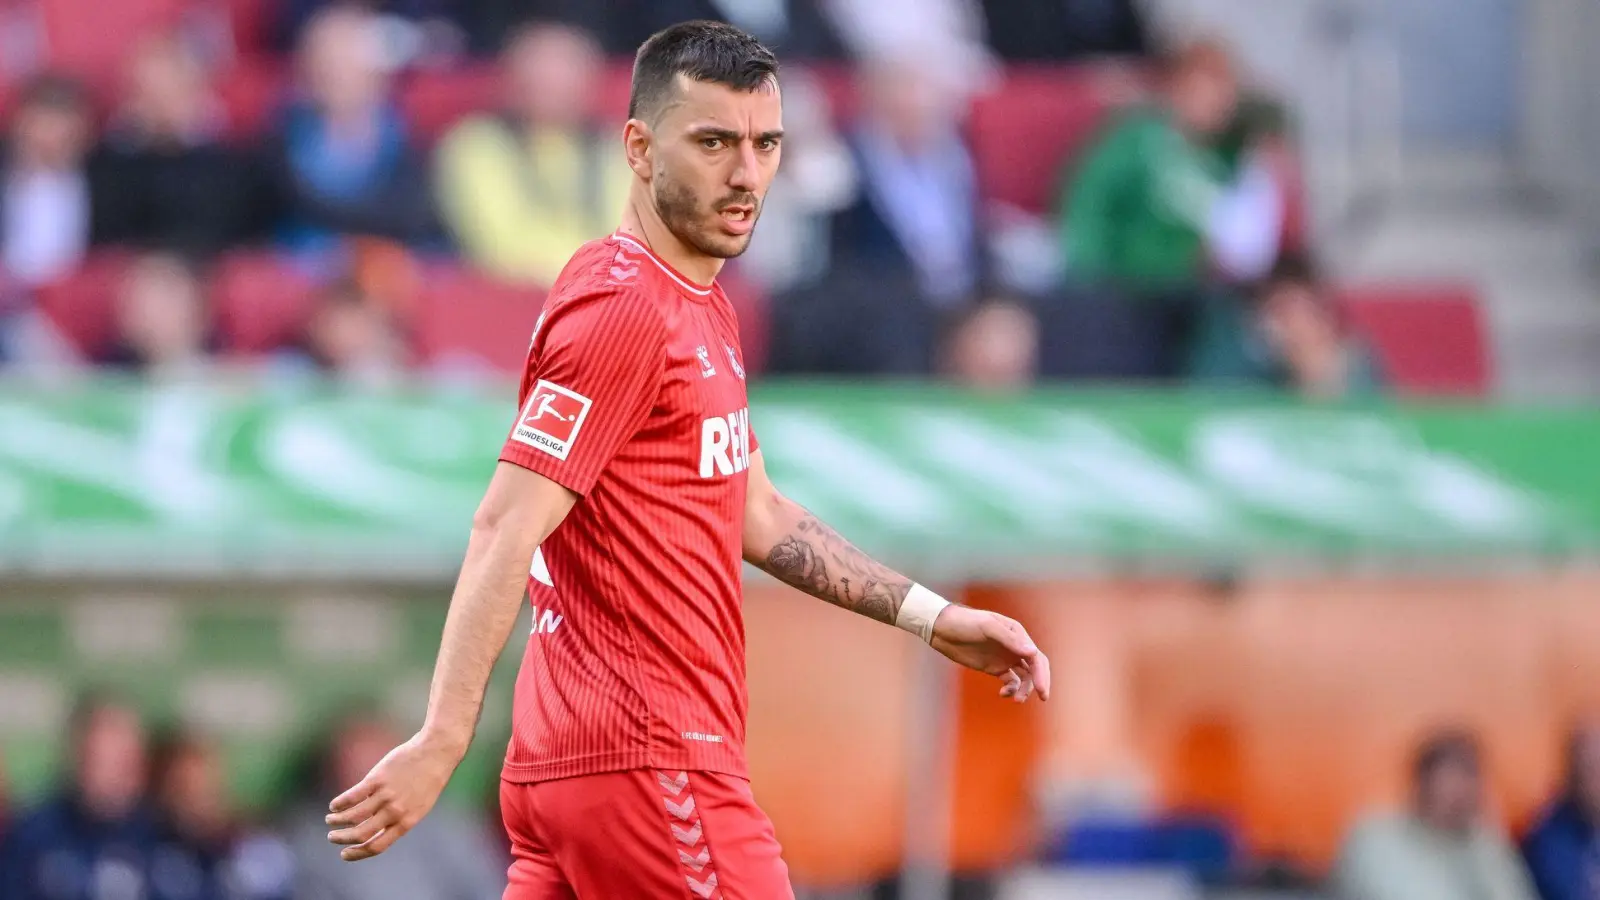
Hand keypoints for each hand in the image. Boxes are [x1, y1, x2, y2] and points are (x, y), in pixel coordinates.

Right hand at [324, 730, 462, 860]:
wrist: (436, 752)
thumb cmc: (428, 780)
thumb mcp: (419, 806)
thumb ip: (397, 818)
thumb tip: (373, 827)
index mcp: (406, 822)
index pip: (376, 846)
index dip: (357, 854)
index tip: (344, 854)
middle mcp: (395, 811)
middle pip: (360, 834)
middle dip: (342, 839)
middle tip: (332, 837)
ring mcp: (386, 795)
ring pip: (353, 816)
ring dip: (336, 821)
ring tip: (330, 819)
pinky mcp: (377, 778)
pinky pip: (352, 796)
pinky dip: (339, 804)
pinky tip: (334, 805)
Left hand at [929, 605, 1051, 702]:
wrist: (942, 629)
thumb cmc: (964, 622)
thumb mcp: (986, 627)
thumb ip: (1009, 639)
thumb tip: (1032, 652)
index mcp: (1017, 633)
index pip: (1036, 656)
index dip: (1042, 673)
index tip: (1042, 689)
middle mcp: (1014, 646)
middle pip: (1035, 667)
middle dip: (1040, 682)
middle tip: (1043, 697)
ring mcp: (1005, 658)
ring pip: (1024, 677)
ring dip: (1024, 689)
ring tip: (1015, 699)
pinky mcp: (994, 668)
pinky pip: (1010, 681)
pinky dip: (1010, 689)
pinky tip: (1002, 694)